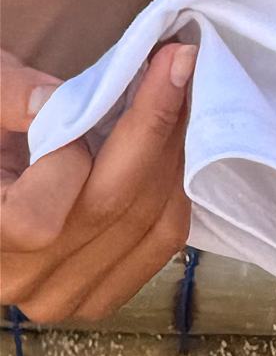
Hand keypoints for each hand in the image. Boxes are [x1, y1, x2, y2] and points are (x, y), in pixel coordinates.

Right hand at [0, 40, 195, 321]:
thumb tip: (58, 98)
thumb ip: (10, 95)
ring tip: (179, 91)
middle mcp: (20, 283)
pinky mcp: (101, 292)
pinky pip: (162, 241)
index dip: (73, 152)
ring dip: (174, 149)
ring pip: (149, 225)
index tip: (103, 89)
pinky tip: (174, 139)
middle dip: (154, 125)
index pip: (38, 219)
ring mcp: (64, 295)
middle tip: (178, 60)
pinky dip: (177, 186)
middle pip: (110, 210)